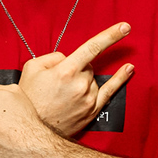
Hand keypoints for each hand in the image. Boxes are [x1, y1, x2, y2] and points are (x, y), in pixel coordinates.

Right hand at [18, 23, 133, 136]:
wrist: (30, 130)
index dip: (110, 35)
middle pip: (88, 66)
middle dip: (76, 69)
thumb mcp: (32, 68)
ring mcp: (88, 98)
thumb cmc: (29, 98)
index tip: (125, 27)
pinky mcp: (92, 110)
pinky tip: (128, 69)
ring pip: (93, 79)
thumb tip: (68, 58)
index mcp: (65, 71)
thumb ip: (53, 56)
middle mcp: (80, 84)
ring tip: (63, 94)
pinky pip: (110, 91)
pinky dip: (120, 79)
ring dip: (82, 80)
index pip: (92, 47)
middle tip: (57, 84)